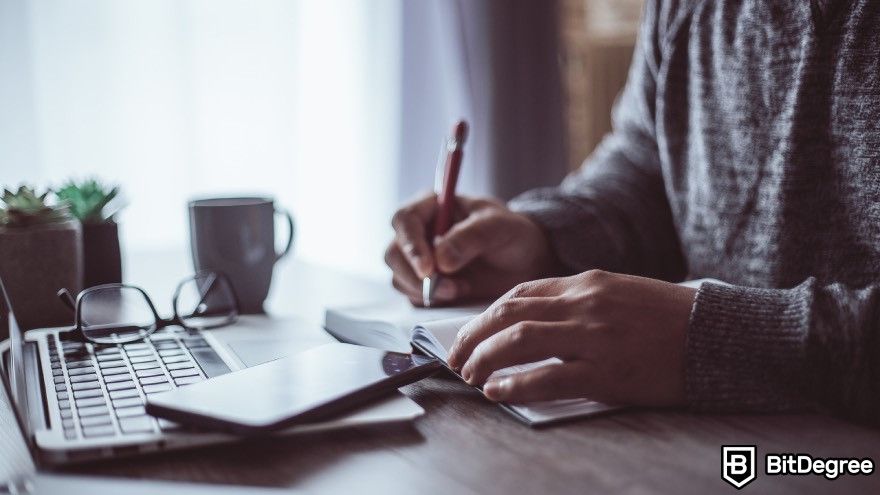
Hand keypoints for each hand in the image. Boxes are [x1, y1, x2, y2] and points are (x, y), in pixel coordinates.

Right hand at [385, 193, 559, 305]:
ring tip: (459, 289)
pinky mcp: (424, 283)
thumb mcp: (499, 227)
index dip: (411, 245)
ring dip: (424, 290)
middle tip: (448, 288)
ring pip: (399, 277)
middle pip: (394, 252)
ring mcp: (419, 258)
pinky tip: (458, 292)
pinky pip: (411, 295)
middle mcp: (419, 231)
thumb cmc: (511, 234)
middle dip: (416, 275)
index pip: (404, 219)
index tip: (429, 269)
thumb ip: (471, 237)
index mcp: (432, 206)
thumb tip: (440, 260)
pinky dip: (430, 300)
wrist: (523, 260)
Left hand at [446, 270, 696, 406]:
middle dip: (474, 336)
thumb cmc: (669, 318)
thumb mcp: (621, 292)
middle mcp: (586, 303)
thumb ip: (579, 299)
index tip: (471, 333)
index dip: (486, 315)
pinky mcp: (608, 372)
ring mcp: (596, 336)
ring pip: (520, 340)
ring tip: (469, 375)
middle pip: (510, 314)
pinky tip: (496, 392)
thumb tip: (533, 319)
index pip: (520, 293)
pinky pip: (549, 377)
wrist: (719, 336)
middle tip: (456, 358)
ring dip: (485, 358)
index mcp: (587, 282)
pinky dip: (515, 384)